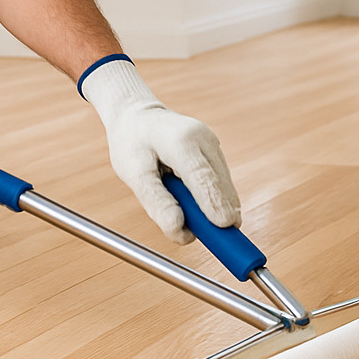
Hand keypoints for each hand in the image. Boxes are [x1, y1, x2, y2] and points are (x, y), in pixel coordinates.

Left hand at [81, 57, 239, 243]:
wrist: (137, 115)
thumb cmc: (132, 144)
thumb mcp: (133, 174)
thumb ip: (156, 202)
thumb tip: (180, 229)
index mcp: (180, 141)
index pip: (202, 177)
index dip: (215, 204)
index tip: (226, 227)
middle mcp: (203, 138)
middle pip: (219, 184)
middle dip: (219, 213)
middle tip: (218, 242)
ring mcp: (213, 143)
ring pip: (224, 186)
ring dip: (212, 206)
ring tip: (185, 209)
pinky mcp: (215, 151)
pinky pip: (220, 183)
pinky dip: (211, 198)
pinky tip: (191, 198)